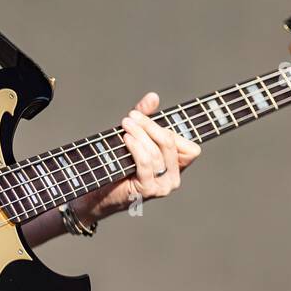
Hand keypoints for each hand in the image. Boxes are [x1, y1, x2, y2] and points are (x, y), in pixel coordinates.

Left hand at [74, 92, 200, 222]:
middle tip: (132, 116)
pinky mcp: (148, 190)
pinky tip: (126, 138)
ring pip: (156, 152)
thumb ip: (146, 117)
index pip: (191, 149)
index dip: (171, 130)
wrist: (99, 193)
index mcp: (176, 167)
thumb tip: (153, 97)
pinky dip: (136, 147)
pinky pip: (146, 163)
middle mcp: (174, 179)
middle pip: (170, 144)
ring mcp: (162, 186)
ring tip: (125, 124)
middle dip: (150, 126)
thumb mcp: (135, 136)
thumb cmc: (118, 164)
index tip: (146, 117)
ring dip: (139, 134)